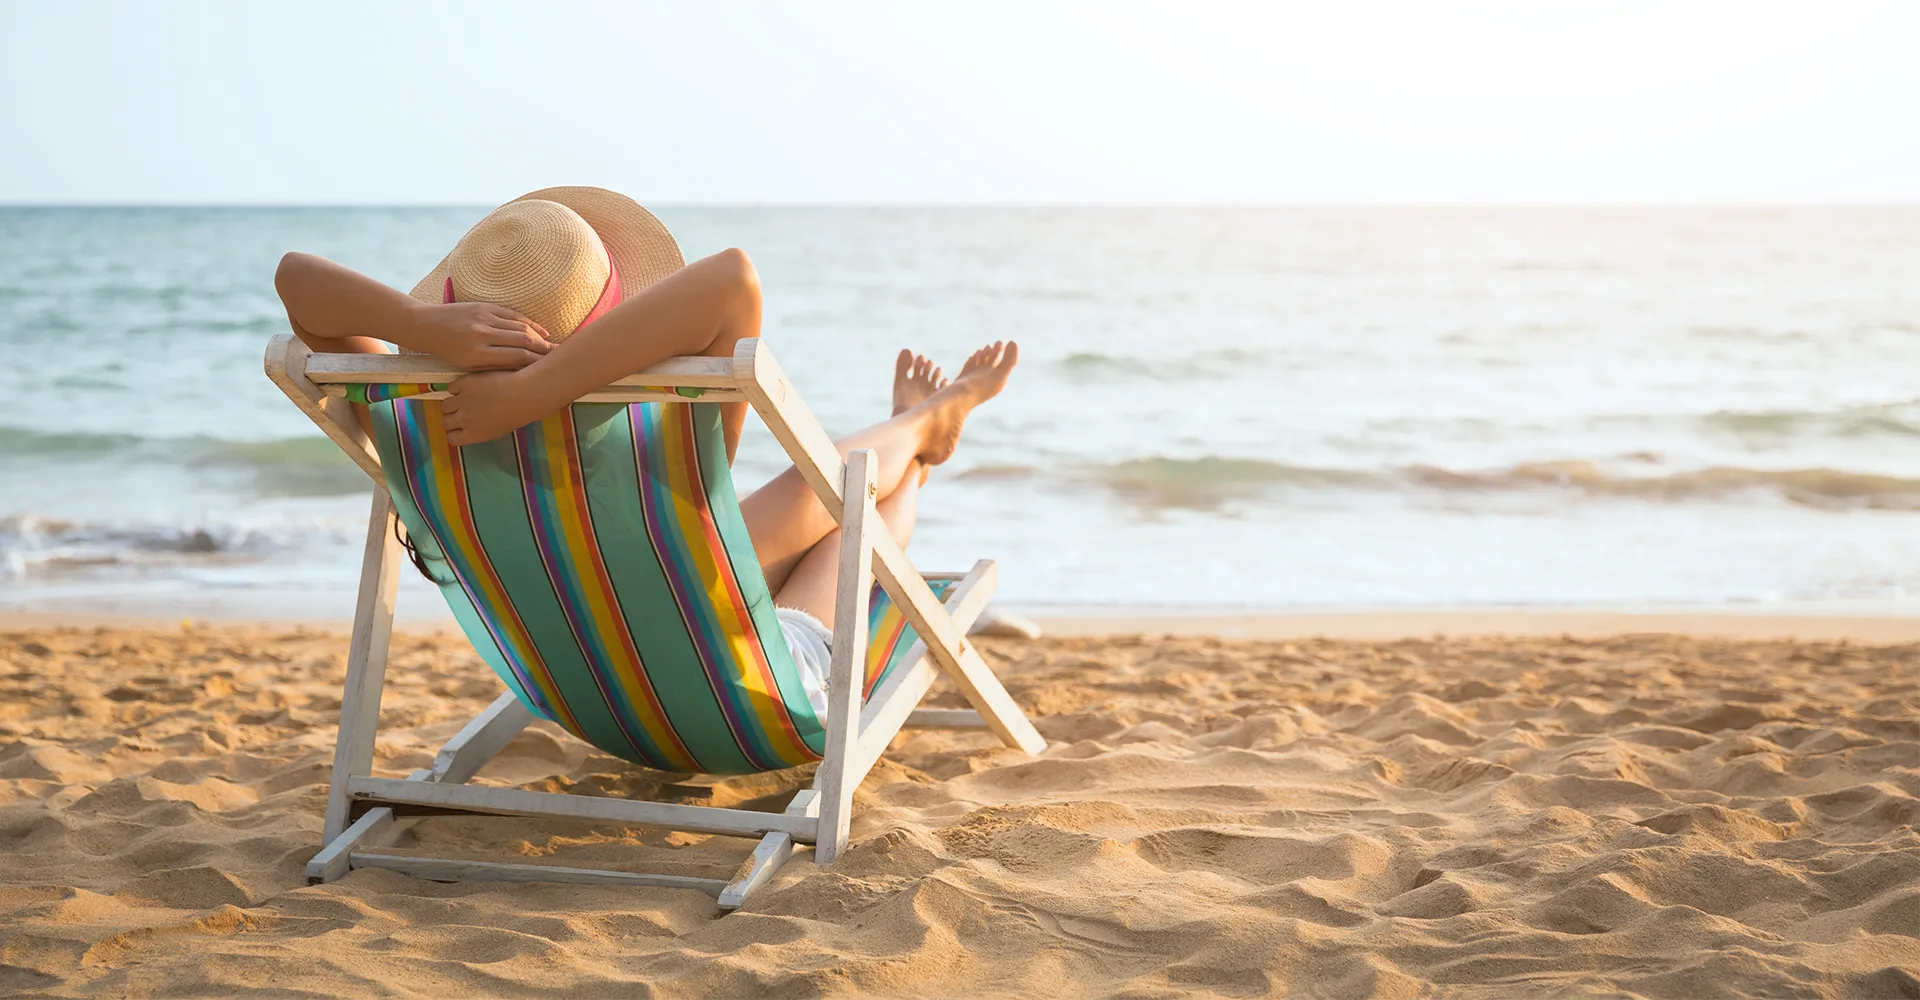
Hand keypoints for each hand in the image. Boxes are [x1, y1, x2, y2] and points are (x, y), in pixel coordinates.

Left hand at [408, 301, 551, 369]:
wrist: (426, 326)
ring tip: (552, 346)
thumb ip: (493, 367)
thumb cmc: (447, 351)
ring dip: (540, 337)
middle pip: (523, 342)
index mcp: (477, 354)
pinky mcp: (485, 306)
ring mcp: (484, 318)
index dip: (536, 363)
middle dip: (543, 349)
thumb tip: (520, 371)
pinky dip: (529, 323)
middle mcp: (482, 335)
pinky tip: (540, 331)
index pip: (516, 358)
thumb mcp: (467, 365)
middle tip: (558, 357)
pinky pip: (513, 315)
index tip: (548, 369)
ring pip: (520, 327)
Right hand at [441, 369, 543, 445]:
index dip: (454, 432)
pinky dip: (457, 388)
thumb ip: (481, 432)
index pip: (452, 438)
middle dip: (451, 418)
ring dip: (452, 403)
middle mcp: (464, 420)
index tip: (458, 428)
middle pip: (446, 421)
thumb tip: (472, 430)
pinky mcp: (463, 384)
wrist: (522, 395)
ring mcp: (462, 401)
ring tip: (462, 398)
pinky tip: (468, 386)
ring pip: (445, 405)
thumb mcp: (498, 431)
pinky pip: (452, 388)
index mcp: (473, 435)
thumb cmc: (517, 415)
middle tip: (460, 411)